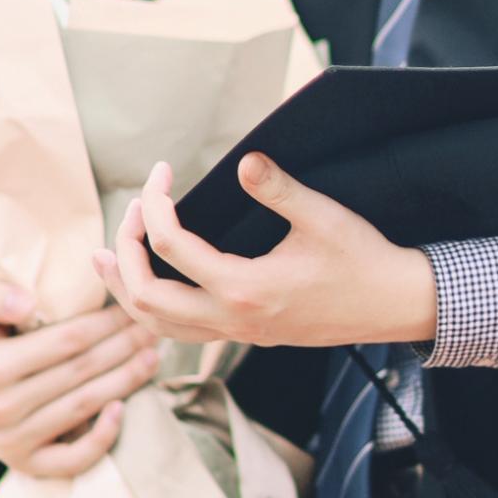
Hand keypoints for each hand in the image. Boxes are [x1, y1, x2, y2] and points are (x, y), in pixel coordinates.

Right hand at [0, 275, 162, 480]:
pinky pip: (73, 459)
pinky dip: (103, 438)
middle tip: (153, 329)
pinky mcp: (26, 466)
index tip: (131, 307)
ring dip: (126, 381)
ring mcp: (12, 442)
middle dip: (124, 347)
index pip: (65, 341)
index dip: (105, 323)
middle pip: (80, 372)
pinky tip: (124, 408)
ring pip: (83, 407)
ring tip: (152, 357)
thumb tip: (27, 302)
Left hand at [93, 157, 439, 351]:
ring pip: (156, 325)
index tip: (162, 171)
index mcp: (244, 289)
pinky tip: (148, 284)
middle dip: (124, 250)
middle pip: (145, 296)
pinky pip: (179, 332)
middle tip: (131, 209)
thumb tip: (243, 161)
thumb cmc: (361, 260)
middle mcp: (231, 319)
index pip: (170, 245)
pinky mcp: (244, 336)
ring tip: (105, 255)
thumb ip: (278, 188)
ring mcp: (236, 333)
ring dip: (124, 288)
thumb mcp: (322, 216)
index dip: (155, 203)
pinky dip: (151, 309)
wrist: (392, 305)